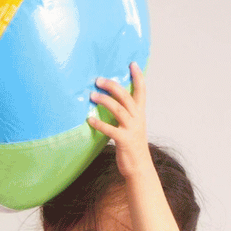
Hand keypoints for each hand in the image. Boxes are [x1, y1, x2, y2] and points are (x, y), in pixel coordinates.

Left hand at [89, 62, 153, 180]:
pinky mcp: (124, 140)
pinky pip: (110, 130)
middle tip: (98, 80)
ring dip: (104, 101)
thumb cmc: (131, 145)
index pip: (141, 90)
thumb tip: (108, 101)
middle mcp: (138, 118)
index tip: (133, 63)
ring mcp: (132, 129)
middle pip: (127, 97)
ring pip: (119, 110)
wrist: (139, 166)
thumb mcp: (130, 126)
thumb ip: (123, 114)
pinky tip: (89, 120)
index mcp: (140, 113)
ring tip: (91, 95)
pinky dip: (99, 124)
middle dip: (113, 86)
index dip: (138, 77)